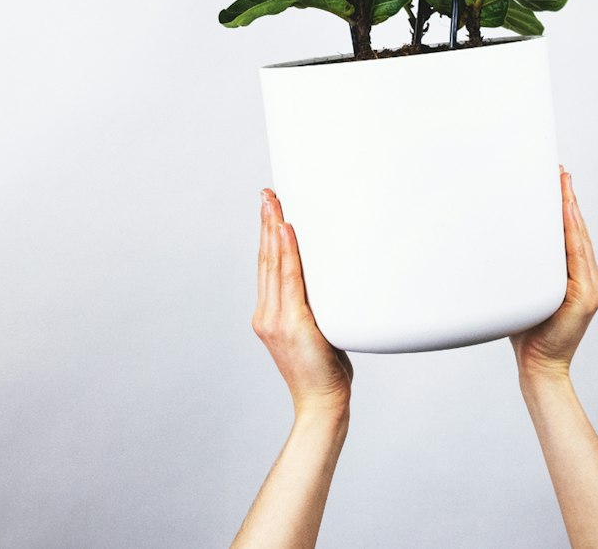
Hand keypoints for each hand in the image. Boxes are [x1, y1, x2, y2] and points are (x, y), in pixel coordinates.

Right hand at [252, 188, 353, 419]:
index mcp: (269, 316)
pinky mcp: (293, 323)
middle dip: (267, 222)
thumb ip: (314, 304)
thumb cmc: (324, 370)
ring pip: (275, 263)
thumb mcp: (316, 329)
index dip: (266, 236)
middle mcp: (267, 315)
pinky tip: (287, 230)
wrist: (322, 404)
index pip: (267, 267)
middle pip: (266, 258)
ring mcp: (277, 319)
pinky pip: (290, 278)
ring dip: (275, 228)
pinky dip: (288, 251)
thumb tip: (331, 278)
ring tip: (275, 202)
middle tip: (268, 193)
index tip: (268, 208)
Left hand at [510, 167, 597, 385]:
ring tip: (562, 183)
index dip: (567, 206)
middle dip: (569, 199)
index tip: (558, 179)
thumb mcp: (527, 289)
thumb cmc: (526, 328)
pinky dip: (572, 231)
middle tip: (559, 171)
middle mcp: (591, 279)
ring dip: (570, 208)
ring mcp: (592, 287)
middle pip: (579, 231)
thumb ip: (527, 266)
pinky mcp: (587, 295)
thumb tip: (501, 236)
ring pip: (580, 238)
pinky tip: (566, 212)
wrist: (538, 364)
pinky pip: (578, 255)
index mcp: (577, 278)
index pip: (573, 235)